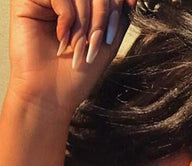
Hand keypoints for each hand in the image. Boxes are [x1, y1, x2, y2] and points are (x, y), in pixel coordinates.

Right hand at [7, 0, 137, 119]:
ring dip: (85, 23)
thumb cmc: (78, 73)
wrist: (52, 93)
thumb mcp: (108, 41)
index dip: (116, 2)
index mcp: (82, 6)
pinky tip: (62, 38)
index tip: (128, 10)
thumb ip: (117, 16)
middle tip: (96, 43)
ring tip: (79, 46)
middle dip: (101, 17)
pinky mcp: (26, 0)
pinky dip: (68, 19)